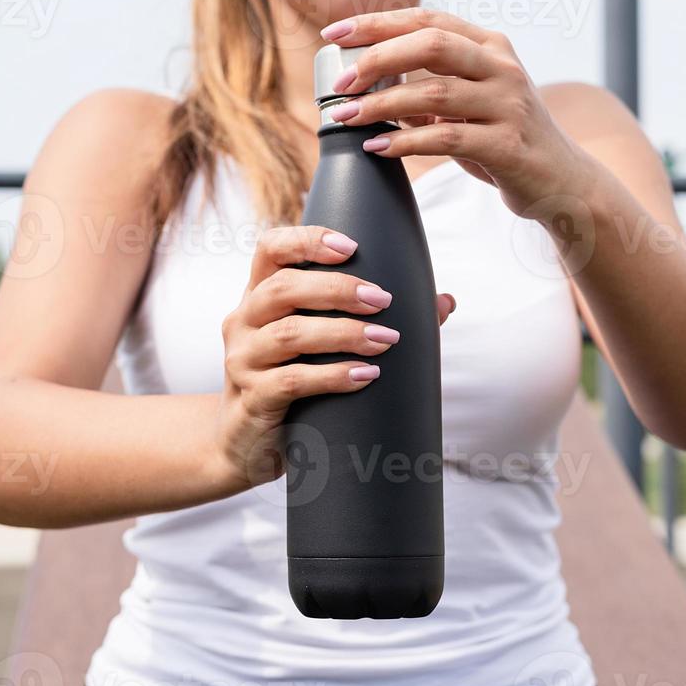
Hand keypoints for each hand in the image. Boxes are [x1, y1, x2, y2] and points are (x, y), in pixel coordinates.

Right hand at [213, 225, 455, 489]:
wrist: (242, 445)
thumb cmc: (289, 383)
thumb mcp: (319, 346)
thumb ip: (374, 318)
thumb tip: (443, 302)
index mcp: (258, 295)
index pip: (270, 248)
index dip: (308, 240)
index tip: (352, 246)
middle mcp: (244, 320)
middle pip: (283, 287)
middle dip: (338, 289)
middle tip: (383, 300)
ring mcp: (242, 360)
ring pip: (289, 334)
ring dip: (343, 332)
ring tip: (385, 339)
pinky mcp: (252, 399)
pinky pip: (291, 381)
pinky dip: (332, 376)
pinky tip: (365, 375)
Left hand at [319, 7, 592, 220]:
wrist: (562, 181)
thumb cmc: (503, 137)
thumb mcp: (469, 100)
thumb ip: (429, 81)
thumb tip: (364, 77)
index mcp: (490, 45)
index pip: (427, 19)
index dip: (377, 23)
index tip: (333, 33)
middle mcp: (502, 67)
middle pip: (431, 44)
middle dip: (377, 59)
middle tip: (340, 83)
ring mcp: (509, 104)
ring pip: (434, 92)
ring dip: (382, 105)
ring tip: (346, 118)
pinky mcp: (508, 145)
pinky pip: (447, 138)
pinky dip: (406, 142)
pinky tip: (377, 147)